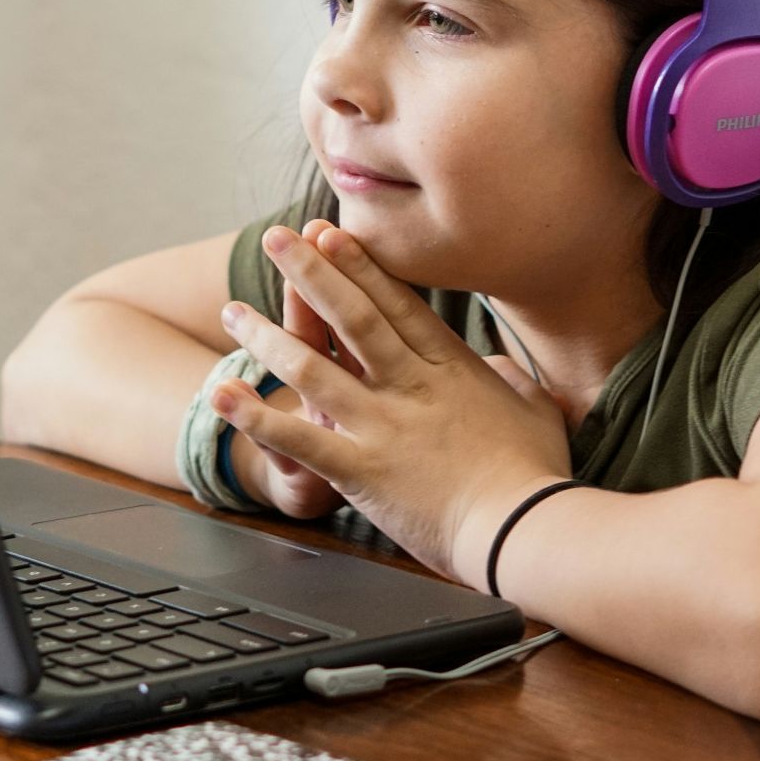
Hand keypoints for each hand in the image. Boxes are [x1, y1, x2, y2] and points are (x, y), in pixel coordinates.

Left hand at [213, 220, 573, 583]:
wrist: (523, 528)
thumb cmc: (536, 475)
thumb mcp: (537, 411)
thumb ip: (511, 380)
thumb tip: (497, 366)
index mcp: (450, 369)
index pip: (396, 304)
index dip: (359, 265)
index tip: (331, 233)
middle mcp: (408, 386)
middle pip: (351, 317)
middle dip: (310, 272)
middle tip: (277, 238)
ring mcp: (381, 425)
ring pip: (312, 367)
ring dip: (267, 337)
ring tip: (234, 311)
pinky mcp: (360, 469)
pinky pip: (298, 438)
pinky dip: (256, 417)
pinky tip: (222, 394)